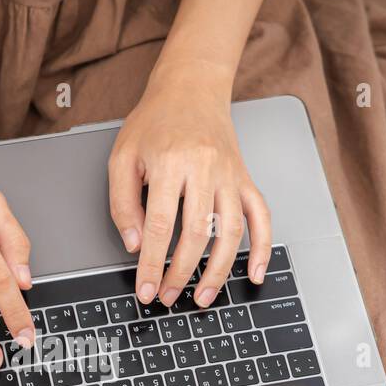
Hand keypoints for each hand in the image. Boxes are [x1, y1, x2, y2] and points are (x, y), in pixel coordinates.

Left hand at [108, 64, 271, 308]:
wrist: (191, 88)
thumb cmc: (155, 122)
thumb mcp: (123, 156)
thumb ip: (122, 202)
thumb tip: (133, 244)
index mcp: (171, 161)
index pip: (160, 224)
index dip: (152, 263)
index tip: (146, 288)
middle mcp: (205, 168)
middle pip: (197, 233)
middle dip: (181, 272)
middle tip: (168, 297)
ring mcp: (230, 174)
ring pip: (231, 231)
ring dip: (219, 271)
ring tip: (203, 297)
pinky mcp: (245, 178)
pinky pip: (261, 216)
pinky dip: (263, 247)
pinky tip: (256, 273)